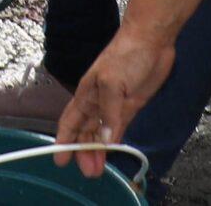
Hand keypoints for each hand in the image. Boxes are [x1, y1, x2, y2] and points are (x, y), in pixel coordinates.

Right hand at [53, 30, 174, 177]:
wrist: (150, 40)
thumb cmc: (126, 53)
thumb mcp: (112, 82)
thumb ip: (109, 113)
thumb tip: (106, 139)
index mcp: (86, 93)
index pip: (70, 122)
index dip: (64, 140)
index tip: (60, 159)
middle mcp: (97, 101)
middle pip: (86, 131)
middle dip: (84, 151)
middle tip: (88, 171)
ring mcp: (114, 104)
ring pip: (102, 132)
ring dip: (99, 150)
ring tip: (98, 169)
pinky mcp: (131, 104)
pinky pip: (119, 127)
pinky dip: (114, 140)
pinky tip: (112, 151)